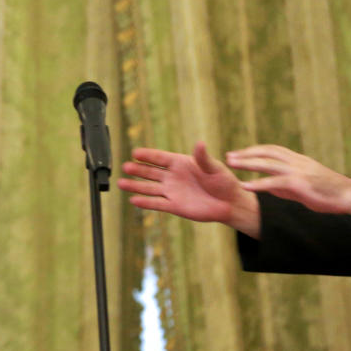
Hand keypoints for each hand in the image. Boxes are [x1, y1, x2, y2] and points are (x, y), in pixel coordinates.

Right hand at [117, 142, 261, 237]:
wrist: (229, 203)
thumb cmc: (224, 182)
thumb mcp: (215, 168)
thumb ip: (203, 158)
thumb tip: (199, 144)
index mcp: (181, 163)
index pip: (160, 158)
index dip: (148, 155)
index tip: (135, 152)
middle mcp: (173, 177)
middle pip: (151, 172)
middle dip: (138, 169)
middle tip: (125, 166)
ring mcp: (172, 191)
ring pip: (150, 188)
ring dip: (136, 186)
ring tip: (121, 183)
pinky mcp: (174, 206)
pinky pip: (157, 204)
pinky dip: (146, 203)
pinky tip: (134, 200)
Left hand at [226, 144, 350, 219]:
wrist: (349, 196)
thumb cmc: (328, 193)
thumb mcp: (302, 186)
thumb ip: (284, 185)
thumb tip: (268, 187)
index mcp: (298, 160)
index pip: (272, 150)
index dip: (255, 150)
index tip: (239, 153)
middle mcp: (297, 161)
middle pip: (267, 152)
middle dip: (246, 153)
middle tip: (228, 156)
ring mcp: (298, 171)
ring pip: (268, 163)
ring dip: (247, 163)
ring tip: (231, 164)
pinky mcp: (300, 184)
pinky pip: (275, 182)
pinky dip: (258, 183)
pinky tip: (245, 186)